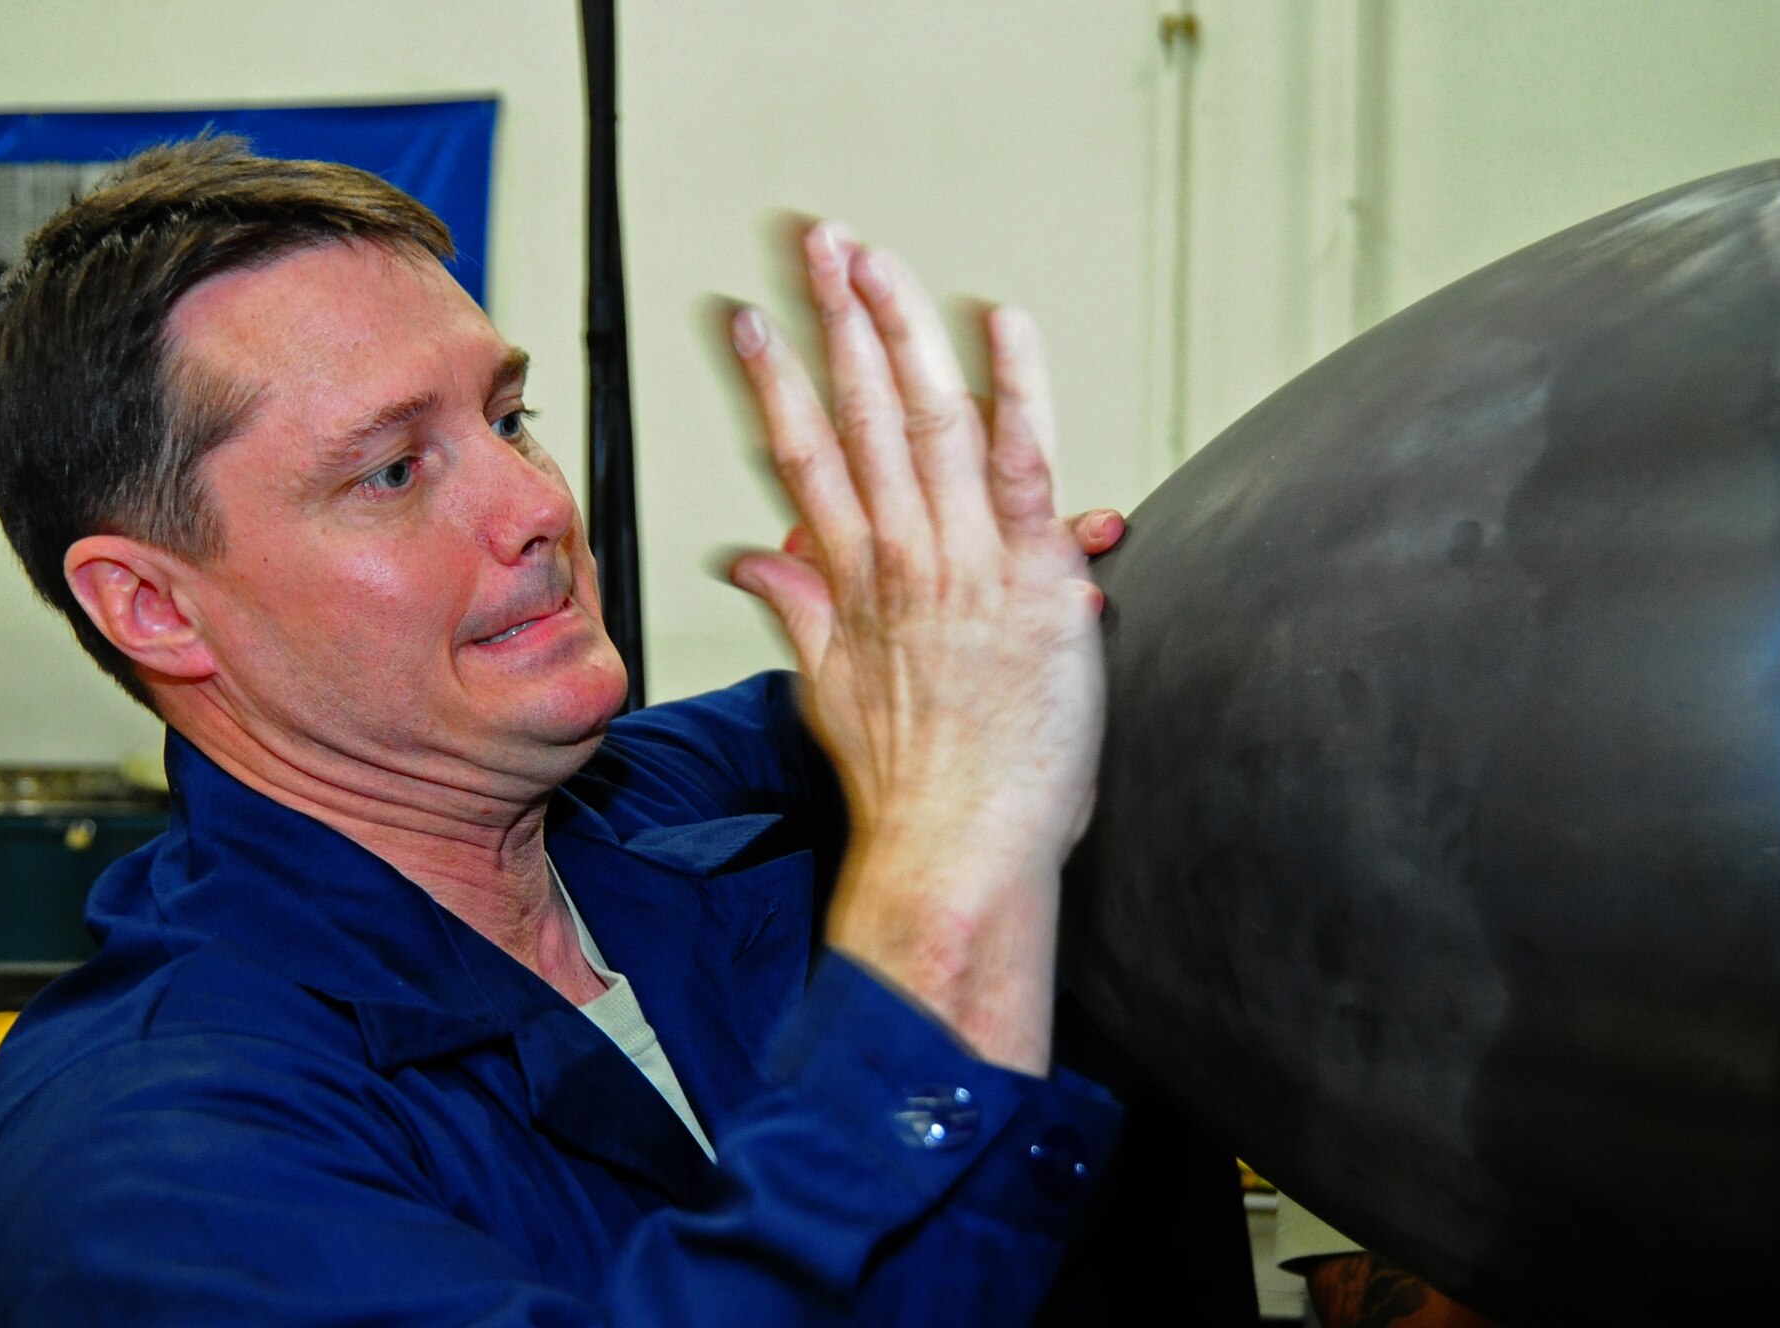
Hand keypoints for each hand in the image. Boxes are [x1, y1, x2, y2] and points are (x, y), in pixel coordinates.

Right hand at [726, 223, 1103, 1072]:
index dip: (771, 381)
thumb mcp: (833, 696)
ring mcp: (963, 564)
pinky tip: (1000, 323)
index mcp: (848, 583)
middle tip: (815, 242)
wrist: (955, 855)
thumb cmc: (910, 791)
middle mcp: (897, 560)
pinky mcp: (1033, 580)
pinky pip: (1025, 463)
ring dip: (897, 328)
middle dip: (832, 318)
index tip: (746, 321)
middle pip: (855, 414)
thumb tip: (754, 564)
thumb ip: (796, 612)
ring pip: (924, 418)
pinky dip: (1015, 389)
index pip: (800, 457)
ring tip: (870, 258)